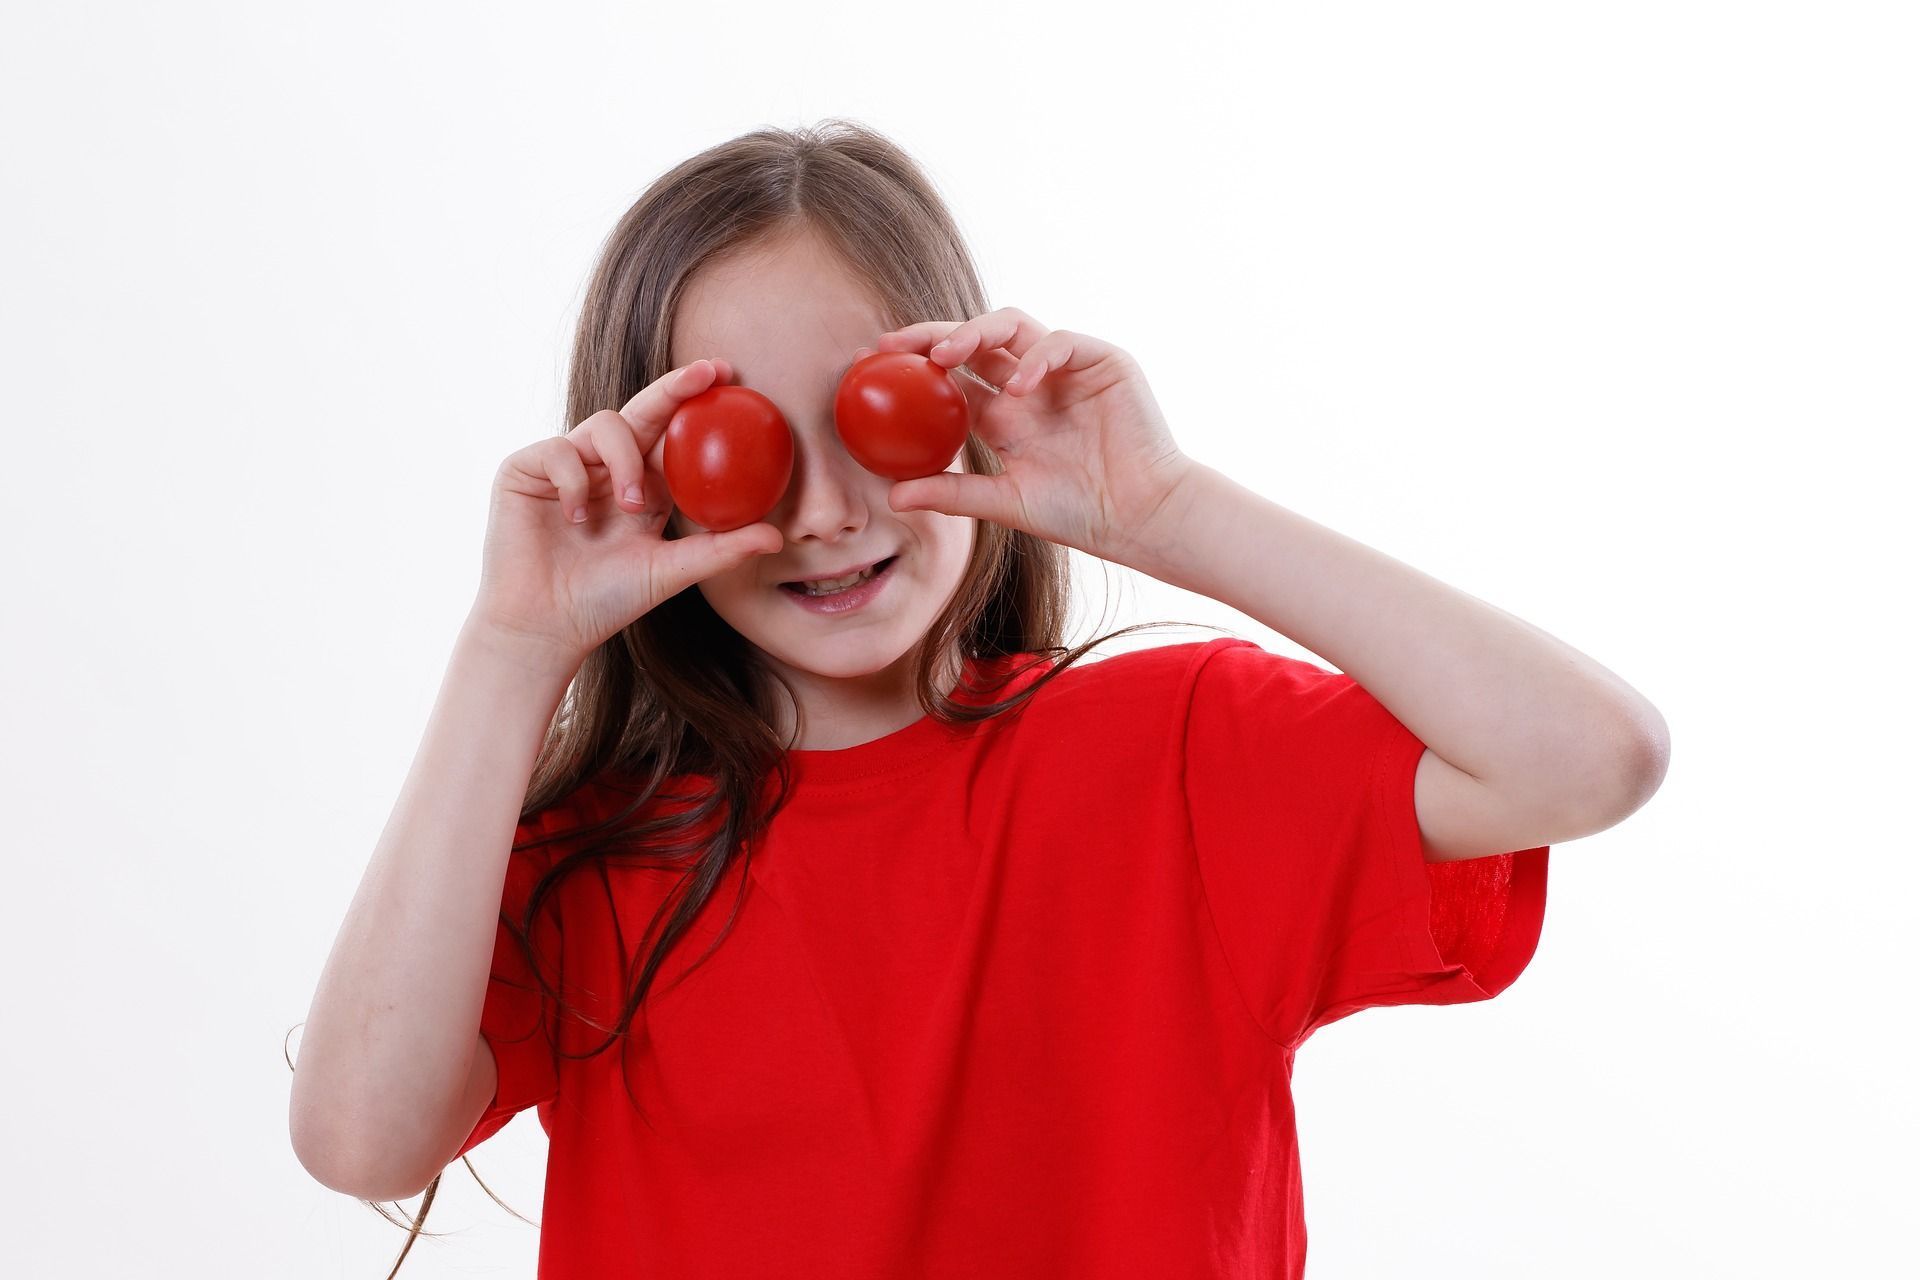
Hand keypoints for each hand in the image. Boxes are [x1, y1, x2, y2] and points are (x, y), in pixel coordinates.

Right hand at [471, 358, 783, 674]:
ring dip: (625, 461)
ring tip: (630, 505)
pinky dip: (574, 481)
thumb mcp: (671, 571)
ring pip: (604, 425)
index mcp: (642, 484)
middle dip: (674, 388)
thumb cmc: (605, 600)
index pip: (672, 434)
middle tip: (706, 374)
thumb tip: (776, 537)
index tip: (732, 376)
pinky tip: (578, 517)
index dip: (696, 402)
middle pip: (642, 411)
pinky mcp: (525, 469)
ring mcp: (566, 464)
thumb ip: (720, 550)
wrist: (545, 625)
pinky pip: (558, 450)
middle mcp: (606, 466)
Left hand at [864, 307, 1197, 567]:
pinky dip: (1036, 358)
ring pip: (1012, 326)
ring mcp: (1065, 370)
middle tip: (894, 346)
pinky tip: (1019, 385)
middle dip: (931, 336)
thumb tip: (892, 496)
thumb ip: (952, 493)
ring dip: (974, 332)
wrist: (1141, 518)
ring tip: (945, 355)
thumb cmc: (1080, 514)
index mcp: (1004, 415)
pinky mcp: (1102, 362)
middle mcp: (1029, 385)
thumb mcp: (1005, 502)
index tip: (868, 366)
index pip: (950, 377)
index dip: (911, 367)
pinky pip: (1060, 343)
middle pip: (974, 342)